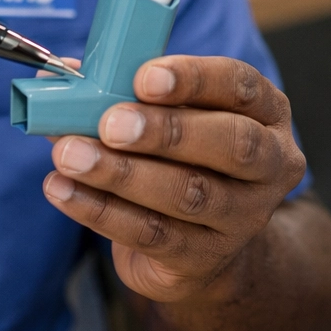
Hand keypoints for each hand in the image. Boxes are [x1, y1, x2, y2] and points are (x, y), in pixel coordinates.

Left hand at [41, 55, 307, 301]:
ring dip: (121, 173)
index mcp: (265, 113)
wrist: (202, 247)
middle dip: (167, 131)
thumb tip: (65, 71)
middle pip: (231, 144)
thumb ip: (126, 90)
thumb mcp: (171, 116)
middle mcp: (268, 165)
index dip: (195, 78)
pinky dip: (101, 210)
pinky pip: (152, 234)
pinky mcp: (204, 259)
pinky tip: (63, 189)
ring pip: (188, 194)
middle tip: (110, 124)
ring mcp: (243, 218)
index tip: (144, 76)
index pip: (240, 86)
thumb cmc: (183, 159)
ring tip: (69, 155)